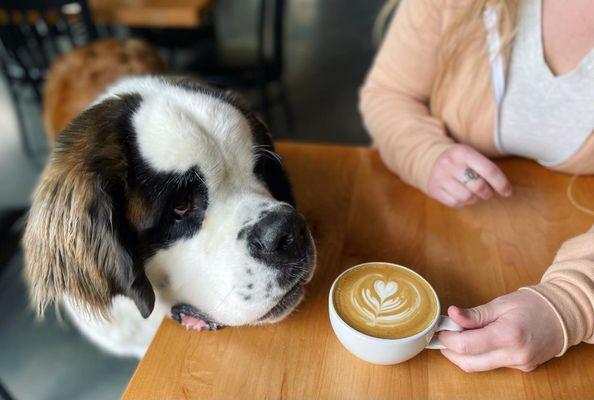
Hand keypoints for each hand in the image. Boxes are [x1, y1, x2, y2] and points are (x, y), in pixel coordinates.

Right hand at [427, 145, 511, 207]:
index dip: (501, 183)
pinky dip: (462, 202)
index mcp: (463, 152)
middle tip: (487, 192)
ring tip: (472, 192)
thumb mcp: (472, 157)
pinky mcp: (434, 189)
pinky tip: (460, 194)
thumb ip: (487, 170)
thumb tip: (504, 190)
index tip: (507, 191)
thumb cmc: (460, 161)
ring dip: (475, 198)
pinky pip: (455, 203)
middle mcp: (449, 164)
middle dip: (487, 193)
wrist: (431, 160)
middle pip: (478, 187)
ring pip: (467, 197)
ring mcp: (439, 177)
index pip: (488, 170)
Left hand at [438, 290, 563, 371]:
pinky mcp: (522, 368)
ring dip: (464, 355)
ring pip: (480, 367)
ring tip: (460, 336)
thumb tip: (452, 315)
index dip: (448, 339)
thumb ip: (475, 314)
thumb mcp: (501, 304)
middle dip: (451, 351)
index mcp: (508, 335)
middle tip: (445, 336)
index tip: (442, 329)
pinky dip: (480, 355)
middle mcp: (514, 355)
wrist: (563, 316)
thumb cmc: (533, 305)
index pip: (466, 346)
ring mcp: (519, 364)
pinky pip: (493, 365)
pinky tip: (479, 341)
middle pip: (470, 363)